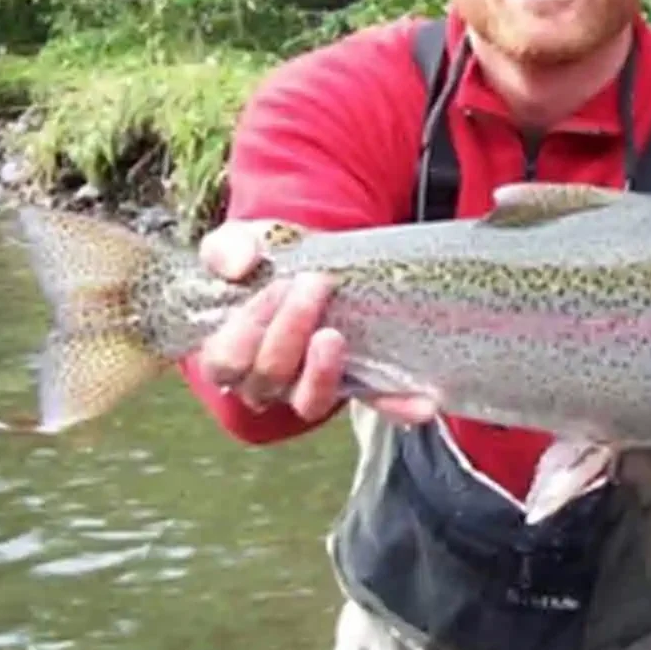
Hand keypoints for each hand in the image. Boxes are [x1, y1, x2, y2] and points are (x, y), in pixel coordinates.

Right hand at [191, 219, 436, 425]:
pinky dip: (397, 406)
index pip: (227, 361)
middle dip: (289, 331)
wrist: (308, 258)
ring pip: (309, 403)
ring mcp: (311, 386)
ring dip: (321, 374)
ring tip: (334, 337)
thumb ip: (228, 249)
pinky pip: (374, 403)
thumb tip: (238, 264)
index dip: (248, 329)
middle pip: (269, 377)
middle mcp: (267, 380)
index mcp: (231, 352)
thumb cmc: (265, 259)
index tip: (277, 286)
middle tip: (315, 285)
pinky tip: (423, 403)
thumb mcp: (243, 243)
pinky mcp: (357, 385)